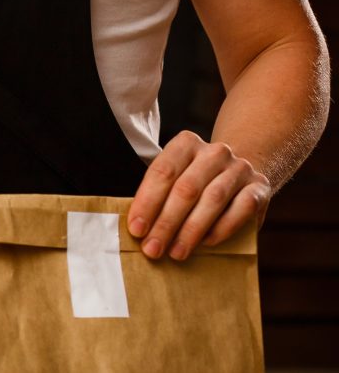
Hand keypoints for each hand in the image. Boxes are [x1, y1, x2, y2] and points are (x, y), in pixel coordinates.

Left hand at [127, 130, 269, 260]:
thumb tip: (140, 229)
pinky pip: (241, 209)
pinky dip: (222, 229)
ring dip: (191, 230)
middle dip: (166, 222)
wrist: (240, 173)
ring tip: (176, 252)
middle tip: (152, 248)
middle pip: (186, 188)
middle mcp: (215, 151)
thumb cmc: (197, 181)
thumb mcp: (176, 178)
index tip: (136, 230)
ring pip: (213, 199)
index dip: (146, 202)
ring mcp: (240, 168)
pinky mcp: (260, 187)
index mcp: (186, 143)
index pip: (162, 172)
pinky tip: (206, 244)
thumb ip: (159, 196)